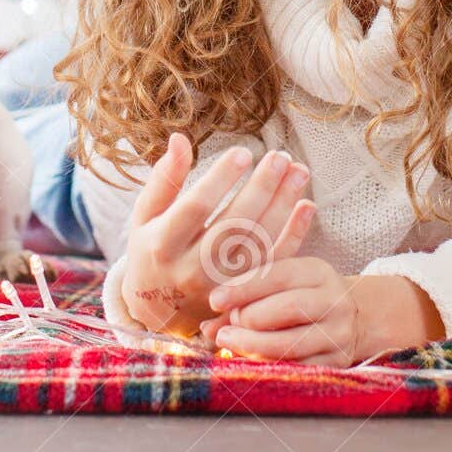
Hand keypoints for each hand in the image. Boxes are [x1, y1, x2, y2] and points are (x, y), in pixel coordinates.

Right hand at [121, 135, 313, 337]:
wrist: (157, 313)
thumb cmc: (151, 251)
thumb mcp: (145, 216)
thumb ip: (163, 179)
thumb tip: (179, 138)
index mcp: (163, 245)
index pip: (196, 207)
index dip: (221, 179)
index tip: (243, 152)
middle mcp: (192, 270)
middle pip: (234, 226)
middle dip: (261, 189)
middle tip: (280, 157)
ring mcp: (221, 287)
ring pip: (259, 245)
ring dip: (283, 206)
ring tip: (298, 171)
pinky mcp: (244, 296)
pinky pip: (275, 265)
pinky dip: (294, 236)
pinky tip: (307, 206)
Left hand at [198, 265, 444, 365]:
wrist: (354, 318)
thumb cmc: (302, 296)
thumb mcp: (282, 285)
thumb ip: (246, 297)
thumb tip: (206, 327)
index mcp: (317, 271)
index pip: (278, 275)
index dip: (243, 288)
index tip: (215, 301)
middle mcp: (333, 300)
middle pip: (288, 308)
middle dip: (249, 319)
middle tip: (224, 328)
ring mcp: (338, 333)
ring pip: (292, 343)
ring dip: (253, 346)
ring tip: (229, 343)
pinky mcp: (337, 361)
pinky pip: (298, 368)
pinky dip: (270, 365)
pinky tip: (251, 359)